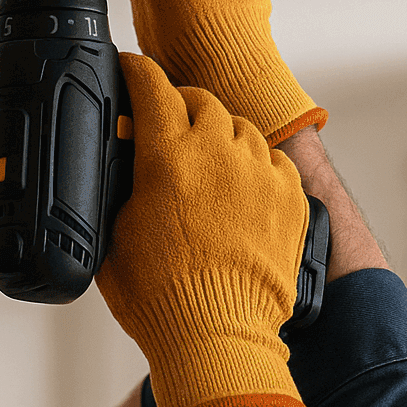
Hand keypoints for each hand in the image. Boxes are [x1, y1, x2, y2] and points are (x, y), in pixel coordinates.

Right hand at [96, 53, 309, 406]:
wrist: (220, 337)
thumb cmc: (161, 297)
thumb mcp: (116, 234)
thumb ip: (121, 188)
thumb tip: (123, 167)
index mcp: (167, 155)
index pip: (151, 86)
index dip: (136, 71)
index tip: (131, 69)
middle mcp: (217, 152)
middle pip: (199, 100)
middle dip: (180, 104)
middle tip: (168, 119)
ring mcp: (259, 173)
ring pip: (240, 127)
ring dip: (219, 134)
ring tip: (206, 157)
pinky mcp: (290, 198)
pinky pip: (272, 161)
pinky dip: (254, 164)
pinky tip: (240, 183)